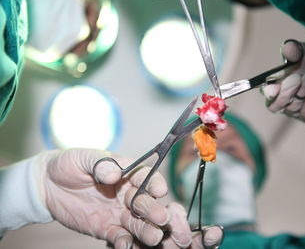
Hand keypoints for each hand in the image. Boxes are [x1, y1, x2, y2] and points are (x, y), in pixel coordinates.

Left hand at [35, 149, 221, 248]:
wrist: (49, 185)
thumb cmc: (69, 165)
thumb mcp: (82, 158)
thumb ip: (100, 163)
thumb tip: (114, 173)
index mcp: (126, 173)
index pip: (146, 177)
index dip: (154, 183)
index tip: (160, 190)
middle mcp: (127, 194)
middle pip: (145, 202)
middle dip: (154, 210)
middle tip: (161, 219)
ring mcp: (118, 213)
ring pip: (137, 223)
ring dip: (146, 230)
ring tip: (154, 237)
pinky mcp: (106, 228)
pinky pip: (119, 237)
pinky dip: (125, 242)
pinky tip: (126, 244)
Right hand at [261, 40, 304, 125]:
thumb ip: (295, 50)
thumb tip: (287, 48)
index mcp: (278, 86)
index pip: (268, 95)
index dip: (269, 92)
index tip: (272, 87)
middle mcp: (286, 101)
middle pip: (278, 104)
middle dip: (288, 91)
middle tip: (298, 78)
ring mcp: (299, 111)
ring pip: (294, 108)